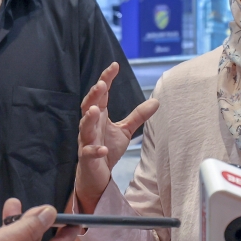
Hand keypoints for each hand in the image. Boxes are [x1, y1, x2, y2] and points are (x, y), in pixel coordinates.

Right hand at [76, 63, 158, 211]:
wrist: (97, 174)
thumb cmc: (107, 148)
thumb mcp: (125, 130)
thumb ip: (138, 115)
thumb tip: (156, 101)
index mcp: (99, 115)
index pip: (101, 94)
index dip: (106, 79)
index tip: (114, 66)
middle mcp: (90, 125)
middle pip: (88, 106)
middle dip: (94, 95)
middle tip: (101, 85)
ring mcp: (86, 141)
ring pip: (84, 127)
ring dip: (88, 119)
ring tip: (94, 110)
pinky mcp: (86, 158)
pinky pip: (88, 152)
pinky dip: (95, 150)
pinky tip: (103, 149)